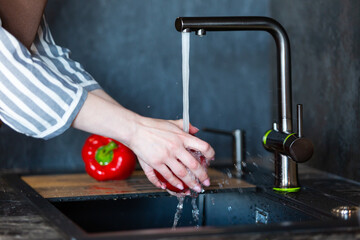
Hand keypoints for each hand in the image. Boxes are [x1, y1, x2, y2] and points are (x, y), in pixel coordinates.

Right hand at [73, 91, 214, 191]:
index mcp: (182, 137)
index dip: (210, 154)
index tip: (211, 160)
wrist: (135, 129)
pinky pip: (166, 176)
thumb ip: (186, 126)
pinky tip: (177, 186)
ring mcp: (165, 156)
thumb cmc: (153, 126)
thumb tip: (196, 130)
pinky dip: (172, 183)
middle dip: (202, 176)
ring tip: (194, 188)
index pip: (203, 146)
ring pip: (181, 174)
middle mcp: (175, 147)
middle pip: (194, 165)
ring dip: (189, 183)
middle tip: (206, 183)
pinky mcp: (155, 163)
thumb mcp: (172, 123)